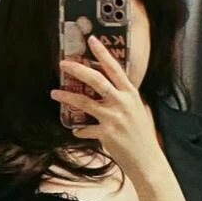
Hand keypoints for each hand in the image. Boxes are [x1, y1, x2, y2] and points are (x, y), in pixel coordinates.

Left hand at [52, 35, 163, 182]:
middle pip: (97, 80)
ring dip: (67, 96)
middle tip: (63, 63)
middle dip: (78, 69)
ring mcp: (114, 118)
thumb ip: (123, 98)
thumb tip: (108, 88)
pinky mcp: (106, 133)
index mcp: (131, 94)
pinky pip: (85, 129)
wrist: (147, 160)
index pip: (115, 68)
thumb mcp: (137, 110)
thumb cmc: (142, 135)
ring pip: (84, 102)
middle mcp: (122, 103)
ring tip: (54, 92)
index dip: (102, 53)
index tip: (91, 40)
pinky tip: (76, 130)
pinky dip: (79, 130)